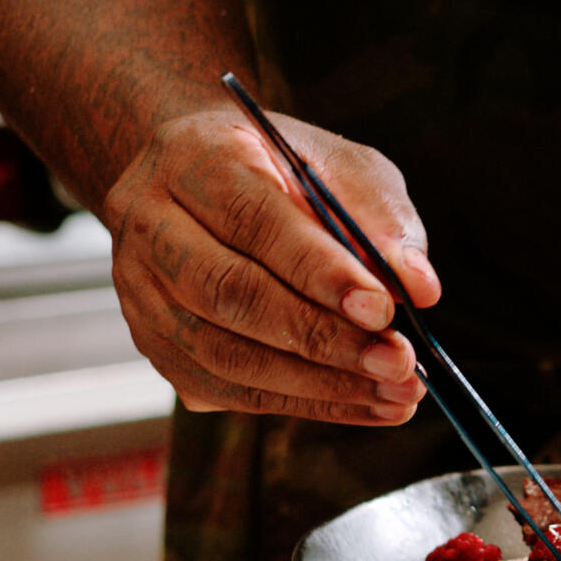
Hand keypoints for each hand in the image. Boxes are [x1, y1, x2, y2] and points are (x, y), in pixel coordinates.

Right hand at [104, 107, 440, 423]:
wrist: (204, 181)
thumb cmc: (284, 169)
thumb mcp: (340, 166)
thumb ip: (379, 218)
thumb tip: (420, 286)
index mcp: (193, 156)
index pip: (254, 221)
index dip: (321, 271)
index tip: (385, 309)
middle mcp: (149, 223)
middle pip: (229, 295)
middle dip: (322, 337)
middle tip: (398, 362)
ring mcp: (140, 290)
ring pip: (224, 355)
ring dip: (319, 385)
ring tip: (396, 393)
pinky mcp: (155, 344)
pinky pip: (227, 389)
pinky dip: (304, 404)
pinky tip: (367, 404)